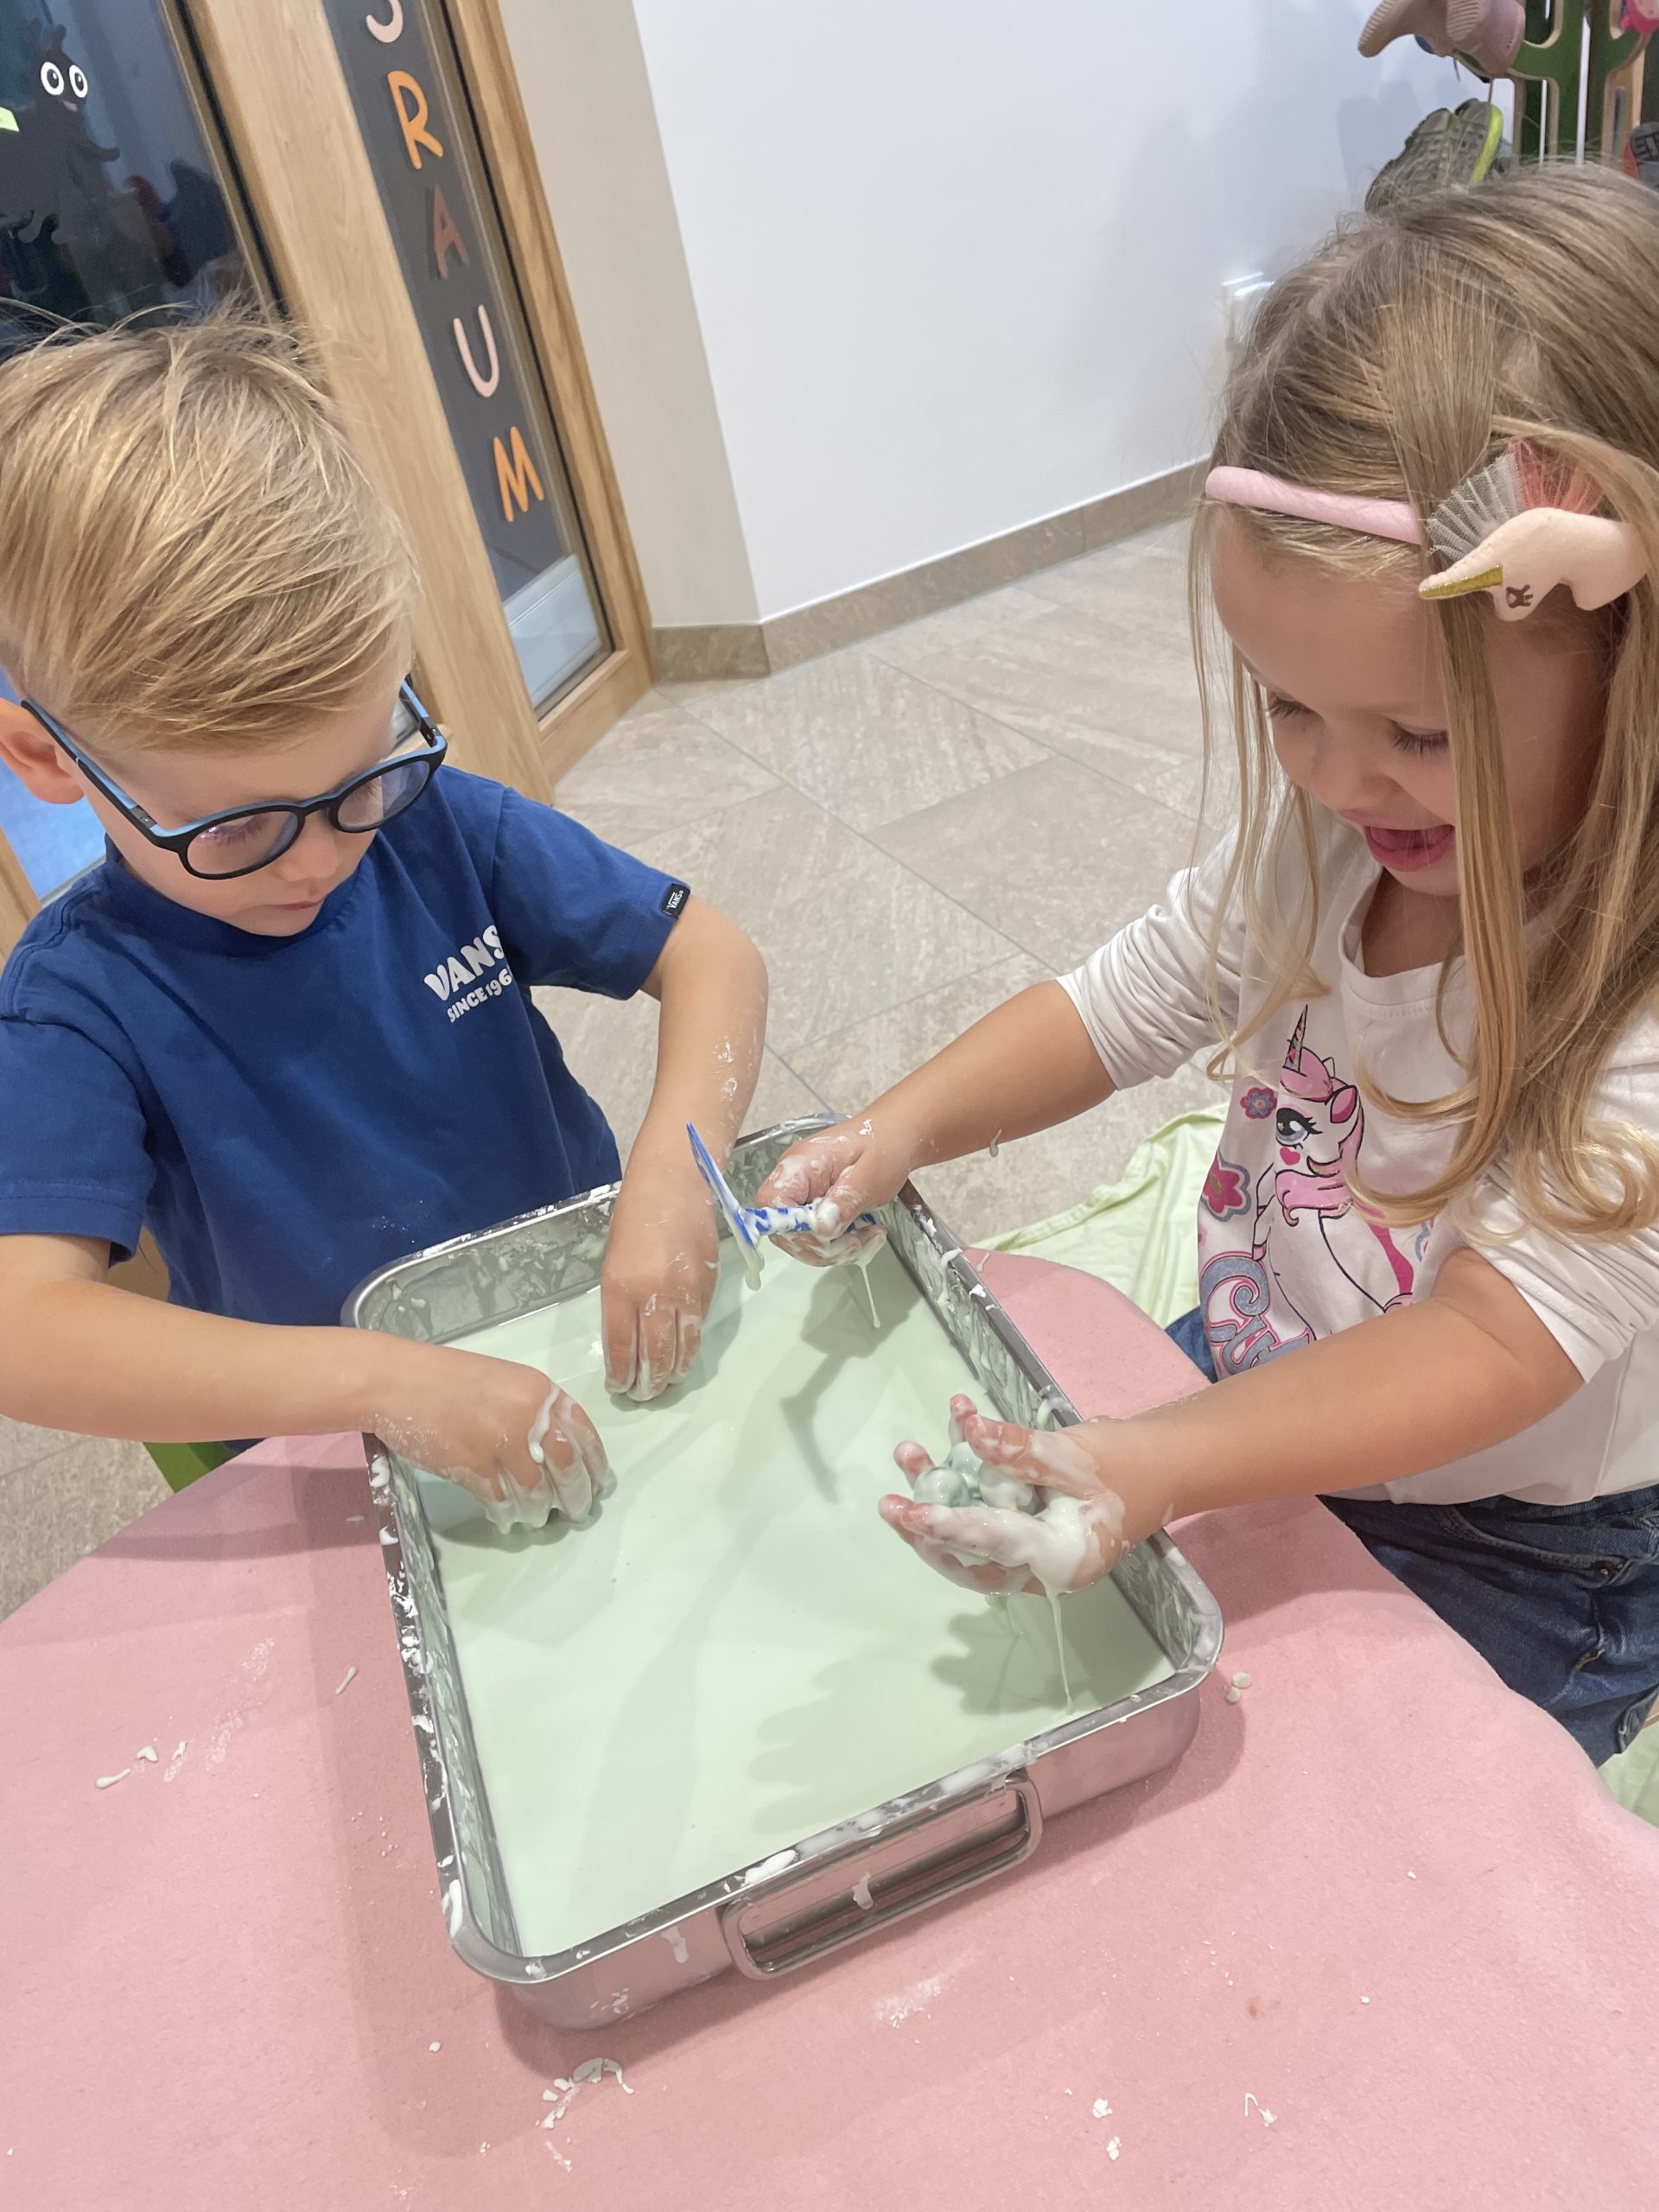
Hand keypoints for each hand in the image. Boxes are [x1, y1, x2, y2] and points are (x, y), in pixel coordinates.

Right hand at [367, 1337, 606, 1525]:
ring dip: (538, 1511)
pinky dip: (506, 1514)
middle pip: (569, 1468)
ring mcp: (499, 1442)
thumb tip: (562, 1453)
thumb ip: (535, 1411)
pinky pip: (501, 1502)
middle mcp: (527, 1416)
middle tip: (576, 1511)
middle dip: (576, 1496)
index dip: (595, 1464)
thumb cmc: (449, 1380)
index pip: (585, 1433)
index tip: (598, 1483)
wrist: (397, 1381)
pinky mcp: (472, 1466)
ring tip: (533, 1516)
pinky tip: (504, 1516)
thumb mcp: (505, 1382)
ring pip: (536, 1492)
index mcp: (540, 1391)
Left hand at [601, 1157, 720, 1399]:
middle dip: (648, 1382)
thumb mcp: (614, 1262)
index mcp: (620, 1287)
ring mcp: (685, 1291)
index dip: (621, 1374)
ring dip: (673, 1371)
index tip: (619, 1386)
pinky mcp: (708, 1286)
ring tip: (665, 1382)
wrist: (675, 1183)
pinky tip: (683, 1355)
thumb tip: (627, 1341)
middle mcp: (653, 1293)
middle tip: (644, 1395)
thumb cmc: (634, 1217)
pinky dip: (690, 1346)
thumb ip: (620, 1302)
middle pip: (654, 1355)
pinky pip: (698, 1326)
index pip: (621, 1347)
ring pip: (682, 1347)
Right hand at [753, 1113, 911, 1267]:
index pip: (771, 1203)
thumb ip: (844, 1200)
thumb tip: (822, 1227)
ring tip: (869, 1237)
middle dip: (822, 1247)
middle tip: (856, 1243)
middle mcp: (794, 1183)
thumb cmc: (884, 1146)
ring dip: (836, 1250)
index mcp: (800, 1166)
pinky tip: (866, 1236)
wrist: (895, 1136)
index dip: (792, 1228)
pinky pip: (818, 1240)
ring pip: (803, 1242)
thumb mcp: (870, 1174)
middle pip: (785, 1231)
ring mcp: (804, 1198)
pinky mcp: (816, 1211)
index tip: (827, 1236)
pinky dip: (841, 1247)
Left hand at [881, 1395, 1165, 1594]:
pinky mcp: (1023, 1541)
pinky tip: (945, 1443)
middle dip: (925, 1529)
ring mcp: (1030, 1559)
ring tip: (909, 1454)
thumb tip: (969, 1433)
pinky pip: (980, 1525)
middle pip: (968, 1560)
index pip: (993, 1542)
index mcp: (1061, 1557)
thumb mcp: (1073, 1452)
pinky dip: (959, 1491)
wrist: (1162, 1470)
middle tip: (890, 1501)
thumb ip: (1019, 1449)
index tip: (908, 1511)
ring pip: (967, 1545)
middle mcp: (1040, 1571)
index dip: (947, 1525)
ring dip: (935, 1503)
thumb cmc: (1125, 1463)